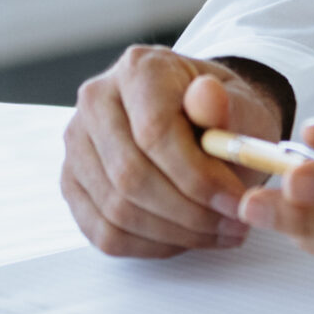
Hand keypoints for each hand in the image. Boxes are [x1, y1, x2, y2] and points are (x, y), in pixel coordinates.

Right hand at [62, 46, 291, 258]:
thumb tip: (207, 97)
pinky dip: (151, 245)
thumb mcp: (240, 105)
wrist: (200, 120)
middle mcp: (97, 99)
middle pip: (130, 175)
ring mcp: (78, 143)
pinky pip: (104, 231)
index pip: (155, 131)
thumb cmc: (221, 114)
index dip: (198, 176)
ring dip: (175, 233)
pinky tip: (186, 237)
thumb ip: (227, 107)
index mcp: (139, 68)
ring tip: (219, 232)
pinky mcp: (72, 182)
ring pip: (117, 210)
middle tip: (234, 225)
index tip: (236, 201)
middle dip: (189, 212)